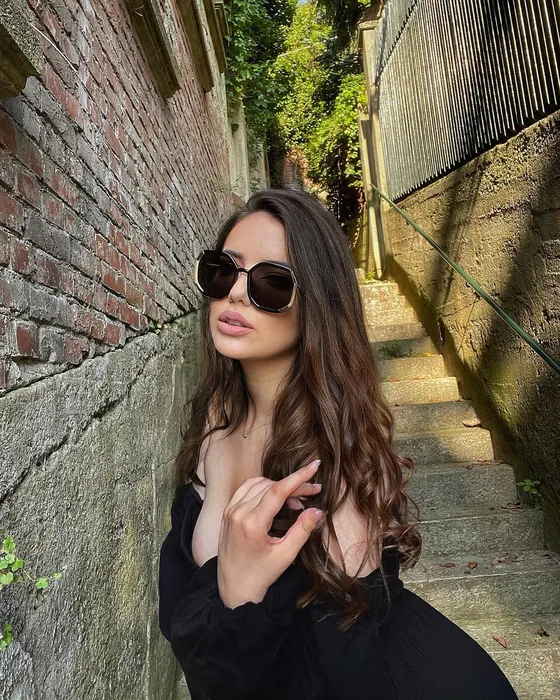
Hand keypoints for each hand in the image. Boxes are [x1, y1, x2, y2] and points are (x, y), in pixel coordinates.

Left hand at [216, 460, 324, 608]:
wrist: (234, 587)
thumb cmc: (261, 574)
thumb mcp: (285, 555)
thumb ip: (302, 530)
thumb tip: (318, 510)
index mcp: (252, 524)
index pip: (277, 490)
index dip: (298, 477)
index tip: (315, 466)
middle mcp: (238, 513)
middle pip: (271, 486)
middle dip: (294, 485)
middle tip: (313, 492)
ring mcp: (230, 510)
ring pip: (259, 484)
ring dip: (279, 486)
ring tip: (296, 501)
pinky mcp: (228, 511)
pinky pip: (247, 488)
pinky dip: (264, 487)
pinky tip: (276, 497)